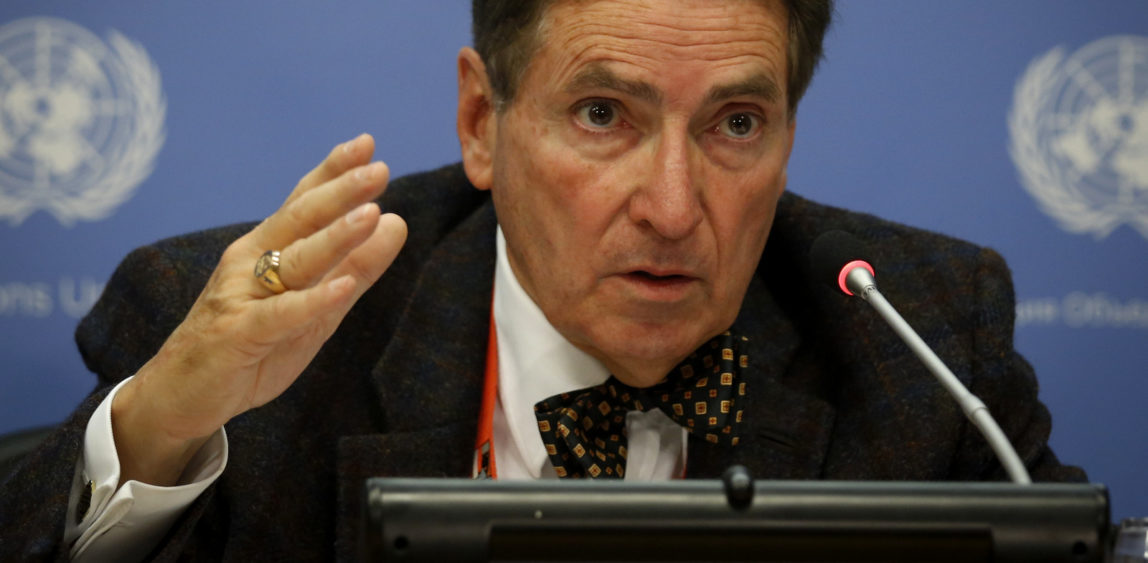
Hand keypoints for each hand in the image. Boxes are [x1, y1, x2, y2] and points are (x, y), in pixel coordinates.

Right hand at [111, 134, 406, 485]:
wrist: (182, 395)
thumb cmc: (252, 343)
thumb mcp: (317, 304)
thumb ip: (355, 267)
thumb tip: (396, 222)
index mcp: (267, 249)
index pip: (303, 202)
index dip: (333, 172)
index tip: (368, 145)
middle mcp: (250, 263)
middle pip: (299, 219)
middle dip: (340, 192)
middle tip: (379, 169)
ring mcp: (241, 296)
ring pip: (293, 261)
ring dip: (334, 237)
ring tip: (372, 213)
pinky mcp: (238, 336)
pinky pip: (280, 316)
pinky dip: (312, 301)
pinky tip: (342, 288)